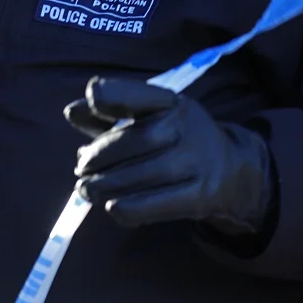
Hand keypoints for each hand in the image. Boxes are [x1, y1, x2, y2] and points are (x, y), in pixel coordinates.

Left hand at [63, 77, 273, 233]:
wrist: (232, 172)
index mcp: (171, 103)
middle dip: (98, 158)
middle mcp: (187, 127)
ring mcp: (197, 162)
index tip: (91, 98)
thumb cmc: (174, 142)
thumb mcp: (147, 120)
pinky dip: (126, 208)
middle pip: (134, 141)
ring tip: (87, 190)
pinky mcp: (201, 195)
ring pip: (140, 176)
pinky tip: (112, 206)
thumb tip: (71, 112)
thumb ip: (108, 115)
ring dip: (104, 186)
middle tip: (81, 171)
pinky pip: (154, 204)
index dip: (112, 94)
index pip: (138, 94)